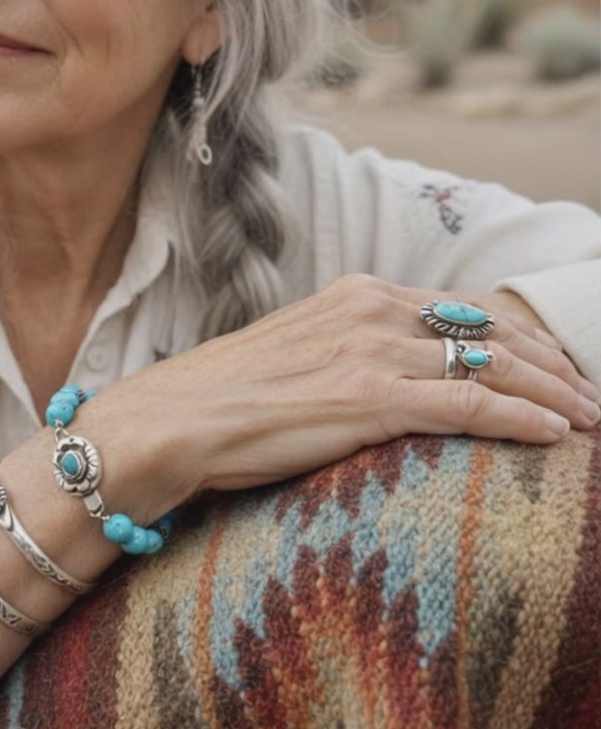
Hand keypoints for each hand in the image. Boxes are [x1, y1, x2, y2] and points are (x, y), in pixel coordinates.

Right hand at [90, 274, 600, 504]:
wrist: (169, 420)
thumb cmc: (224, 398)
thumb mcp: (298, 356)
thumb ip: (349, 351)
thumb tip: (389, 376)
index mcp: (354, 293)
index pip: (460, 310)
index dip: (517, 339)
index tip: (549, 368)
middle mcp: (369, 308)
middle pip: (488, 331)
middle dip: (550, 365)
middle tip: (588, 395)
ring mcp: (369, 349)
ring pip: (490, 364)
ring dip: (551, 393)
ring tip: (588, 418)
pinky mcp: (366, 396)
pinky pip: (466, 403)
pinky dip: (520, 418)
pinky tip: (555, 435)